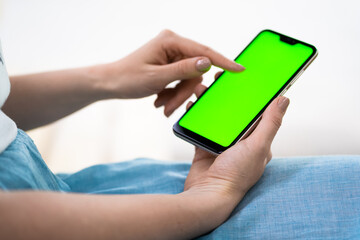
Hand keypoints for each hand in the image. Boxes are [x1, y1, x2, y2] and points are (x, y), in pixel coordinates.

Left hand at [101, 30, 244, 115]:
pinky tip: (160, 99)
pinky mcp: (169, 64)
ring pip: (188, 79)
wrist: (111, 83)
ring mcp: (171, 55)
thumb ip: (183, 70)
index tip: (240, 69)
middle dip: (184, 91)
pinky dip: (173, 93)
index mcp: (170, 41)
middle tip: (169, 108)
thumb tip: (207, 63)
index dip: (223, 61)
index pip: (203, 51)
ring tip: (162, 105)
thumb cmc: (128, 78)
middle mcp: (173, 45)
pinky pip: (181, 81)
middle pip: (194, 70)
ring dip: (177, 95)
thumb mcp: (157, 77)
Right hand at [183, 72, 289, 218]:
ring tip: (202, 89)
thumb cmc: (236, 175)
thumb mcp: (257, 146)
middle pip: (234, 111)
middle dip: (226, 94)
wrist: (208, 195)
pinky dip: (196, 115)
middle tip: (219, 79)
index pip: (257, 112)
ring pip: (216, 116)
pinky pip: (201, 126)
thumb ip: (270, 123)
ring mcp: (221, 144)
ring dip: (209, 102)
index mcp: (257, 141)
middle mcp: (240, 142)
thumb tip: (285, 99)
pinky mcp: (205, 146)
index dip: (251, 94)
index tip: (245, 77)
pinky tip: (192, 105)